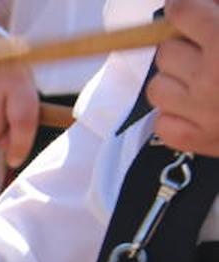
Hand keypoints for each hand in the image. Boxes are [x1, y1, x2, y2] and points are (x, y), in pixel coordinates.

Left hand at [150, 0, 218, 155]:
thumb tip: (206, 8)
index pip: (181, 12)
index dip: (184, 7)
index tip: (187, 9)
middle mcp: (210, 79)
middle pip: (166, 51)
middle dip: (185, 46)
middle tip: (209, 50)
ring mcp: (200, 113)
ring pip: (157, 86)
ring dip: (176, 81)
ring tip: (205, 80)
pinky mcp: (195, 141)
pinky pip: (163, 122)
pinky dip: (177, 114)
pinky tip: (201, 107)